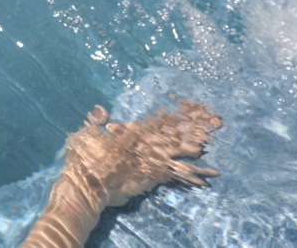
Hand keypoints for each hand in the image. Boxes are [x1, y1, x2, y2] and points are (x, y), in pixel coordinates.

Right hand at [62, 101, 220, 208]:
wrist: (87, 187)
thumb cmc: (83, 159)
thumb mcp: (85, 133)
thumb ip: (95, 119)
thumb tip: (102, 110)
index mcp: (130, 131)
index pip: (158, 120)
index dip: (176, 115)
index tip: (192, 109)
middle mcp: (144, 144)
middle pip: (173, 133)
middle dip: (193, 127)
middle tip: (214, 122)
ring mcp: (150, 162)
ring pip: (177, 152)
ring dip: (193, 147)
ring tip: (209, 144)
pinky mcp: (151, 179)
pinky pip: (174, 176)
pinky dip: (189, 176)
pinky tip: (203, 178)